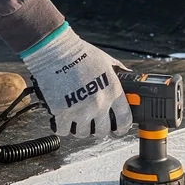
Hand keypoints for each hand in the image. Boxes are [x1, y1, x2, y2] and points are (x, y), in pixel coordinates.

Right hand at [19, 24, 133, 138]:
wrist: (56, 52)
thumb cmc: (79, 53)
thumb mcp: (106, 61)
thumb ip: (118, 71)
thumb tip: (127, 76)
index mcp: (112, 91)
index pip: (124, 119)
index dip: (122, 128)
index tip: (118, 129)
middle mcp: (98, 104)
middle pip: (103, 131)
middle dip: (98, 129)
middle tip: (93, 123)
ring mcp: (80, 110)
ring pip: (83, 133)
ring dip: (80, 128)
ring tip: (76, 119)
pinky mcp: (62, 113)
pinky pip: (64, 131)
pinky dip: (62, 127)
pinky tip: (62, 119)